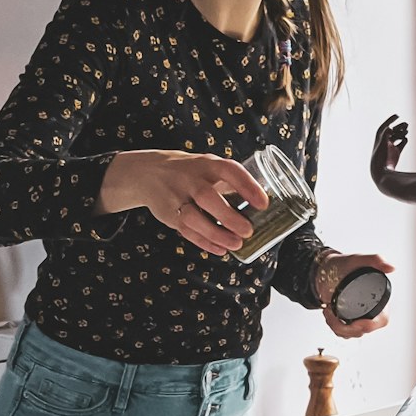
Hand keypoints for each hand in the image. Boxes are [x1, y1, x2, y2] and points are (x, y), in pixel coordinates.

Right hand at [97, 150, 269, 256]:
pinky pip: (186, 231)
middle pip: (207, 197)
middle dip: (228, 216)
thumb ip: (233, 184)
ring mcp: (176, 197)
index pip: (229, 171)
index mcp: (207, 165)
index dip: (247, 186)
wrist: (149, 172)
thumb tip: (266, 207)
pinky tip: (221, 250)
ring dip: (216, 234)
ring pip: (193, 218)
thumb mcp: (210, 168)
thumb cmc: (193, 173)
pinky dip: (204, 242)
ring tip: (236, 244)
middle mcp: (190, 179)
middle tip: (248, 231)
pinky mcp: (168, 214)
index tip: (263, 204)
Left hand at [316, 251, 392, 339]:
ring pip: (351, 334)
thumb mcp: (359, 260)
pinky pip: (342, 333)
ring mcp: (358, 317)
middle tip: (334, 315)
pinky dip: (333, 326)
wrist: (326, 269)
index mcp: (378, 300)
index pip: (381, 320)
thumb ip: (376, 260)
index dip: (371, 325)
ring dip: (337, 326)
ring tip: (329, 311)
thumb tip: (391, 268)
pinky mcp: (347, 321)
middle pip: (364, 330)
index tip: (357, 323)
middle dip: (347, 328)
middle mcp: (370, 311)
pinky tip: (329, 313)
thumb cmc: (344, 265)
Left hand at [370, 115, 408, 184]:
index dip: (390, 120)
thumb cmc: (379, 158)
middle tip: (406, 124)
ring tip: (407, 130)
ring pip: (398, 137)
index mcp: (380, 138)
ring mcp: (391, 147)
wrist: (380, 171)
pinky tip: (406, 140)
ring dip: (402, 133)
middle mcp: (385, 142)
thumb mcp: (382, 145)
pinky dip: (404, 141)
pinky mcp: (396, 153)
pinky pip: (401, 145)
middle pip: (393, 131)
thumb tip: (389, 128)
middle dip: (399, 127)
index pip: (385, 126)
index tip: (397, 115)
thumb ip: (385, 136)